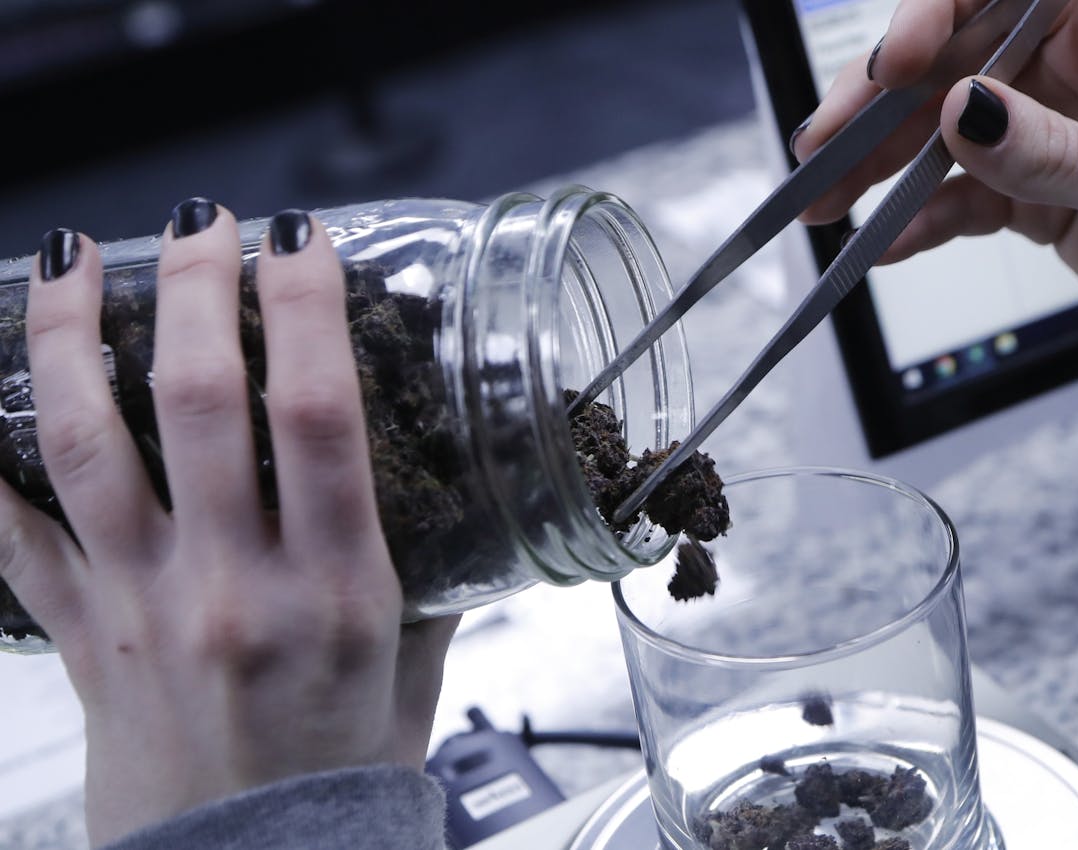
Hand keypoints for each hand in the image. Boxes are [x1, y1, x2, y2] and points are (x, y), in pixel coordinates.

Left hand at [1, 202, 457, 845]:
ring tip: (70, 260)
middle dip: (194, 286)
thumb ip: (423, 581)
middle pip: (196, 400)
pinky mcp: (76, 632)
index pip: (320, 416)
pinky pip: (6, 532)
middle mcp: (232, 583)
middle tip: (201, 223)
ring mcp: (141, 603)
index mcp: (336, 590)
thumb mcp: (414, 672)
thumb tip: (435, 506)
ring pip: (84, 442)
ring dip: (69, 335)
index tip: (301, 240)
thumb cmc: (336, 781)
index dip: (306, 309)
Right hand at [793, 0, 1077, 373]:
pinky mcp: (1033, 193)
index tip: (900, 62)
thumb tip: (961, 110)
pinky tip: (882, 243)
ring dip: (878, 163)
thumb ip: (1056, 153)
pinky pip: (958, 194)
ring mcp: (1050, 134)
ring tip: (824, 202)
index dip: (944, 9)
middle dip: (880, 101)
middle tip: (821, 148)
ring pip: (941, 128)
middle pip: (956, 60)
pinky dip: (917, 218)